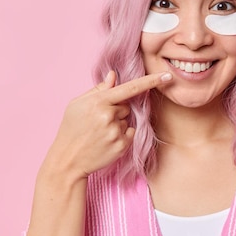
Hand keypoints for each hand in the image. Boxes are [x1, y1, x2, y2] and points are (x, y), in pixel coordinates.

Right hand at [42, 70, 171, 181]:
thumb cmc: (71, 129)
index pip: (130, 88)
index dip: (151, 81)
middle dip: (116, 110)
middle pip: (126, 105)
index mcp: (98, 101)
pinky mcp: (122, 145)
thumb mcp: (77, 104)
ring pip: (127, 120)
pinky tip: (105, 141)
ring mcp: (116, 131)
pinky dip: (121, 135)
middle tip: (97, 121)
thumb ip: (98, 89)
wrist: (68, 160)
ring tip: (99, 133)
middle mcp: (109, 115)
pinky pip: (130, 132)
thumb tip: (114, 75)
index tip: (168, 76)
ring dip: (117, 123)